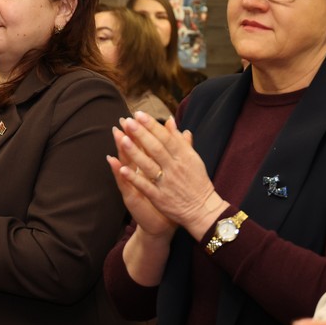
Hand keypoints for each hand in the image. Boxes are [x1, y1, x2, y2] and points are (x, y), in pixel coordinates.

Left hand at [112, 113, 225, 238]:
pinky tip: (122, 169)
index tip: (138, 114)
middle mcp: (175, 168)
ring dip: (135, 152)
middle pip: (156, 148)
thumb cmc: (197, 182)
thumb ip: (180, 140)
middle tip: (127, 121)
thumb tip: (170, 121)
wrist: (203, 210)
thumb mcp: (193, 159)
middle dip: (141, 134)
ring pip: (149, 165)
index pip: (166, 137)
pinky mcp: (160, 198)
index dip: (152, 125)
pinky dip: (134, 178)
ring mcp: (167, 183)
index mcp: (184, 157)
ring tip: (122, 139)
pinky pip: (145, 186)